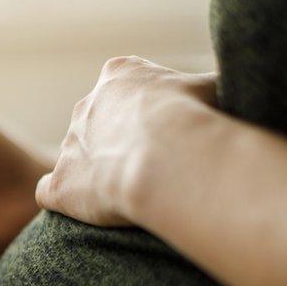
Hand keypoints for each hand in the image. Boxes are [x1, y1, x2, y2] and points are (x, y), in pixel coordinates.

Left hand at [35, 56, 217, 226]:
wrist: (169, 157)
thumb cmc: (200, 118)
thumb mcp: (216, 87)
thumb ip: (213, 87)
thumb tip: (237, 82)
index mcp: (120, 74)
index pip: (125, 88)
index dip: (146, 113)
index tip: (166, 132)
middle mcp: (86, 106)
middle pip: (97, 123)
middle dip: (118, 142)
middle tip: (151, 167)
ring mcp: (68, 145)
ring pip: (76, 157)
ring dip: (96, 173)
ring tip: (130, 193)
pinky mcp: (59, 184)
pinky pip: (50, 191)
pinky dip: (65, 200)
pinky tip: (87, 211)